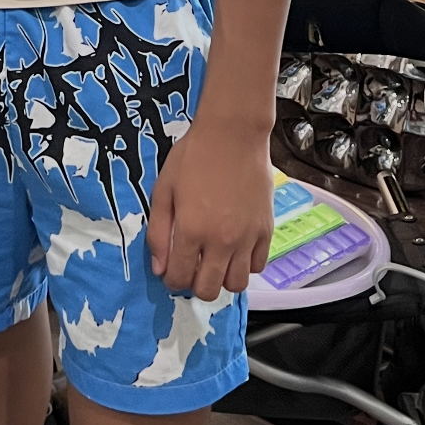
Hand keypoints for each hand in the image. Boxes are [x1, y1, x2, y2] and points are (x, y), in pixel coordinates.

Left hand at [147, 98, 274, 298]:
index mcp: (191, 230)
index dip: (172, 280)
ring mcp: (247, 237)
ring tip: (215, 261)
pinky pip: (258, 266)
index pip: (180, 278)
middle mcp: (220, 241)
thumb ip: (158, 232)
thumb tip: (159, 268)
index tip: (172, 272)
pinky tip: (235, 249)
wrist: (233, 134)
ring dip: (223, 278)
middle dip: (196, 285)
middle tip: (193, 268)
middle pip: (209, 290)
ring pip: (237, 285)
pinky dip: (245, 264)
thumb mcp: (163, 190)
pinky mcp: (266, 230)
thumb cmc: (193, 157)